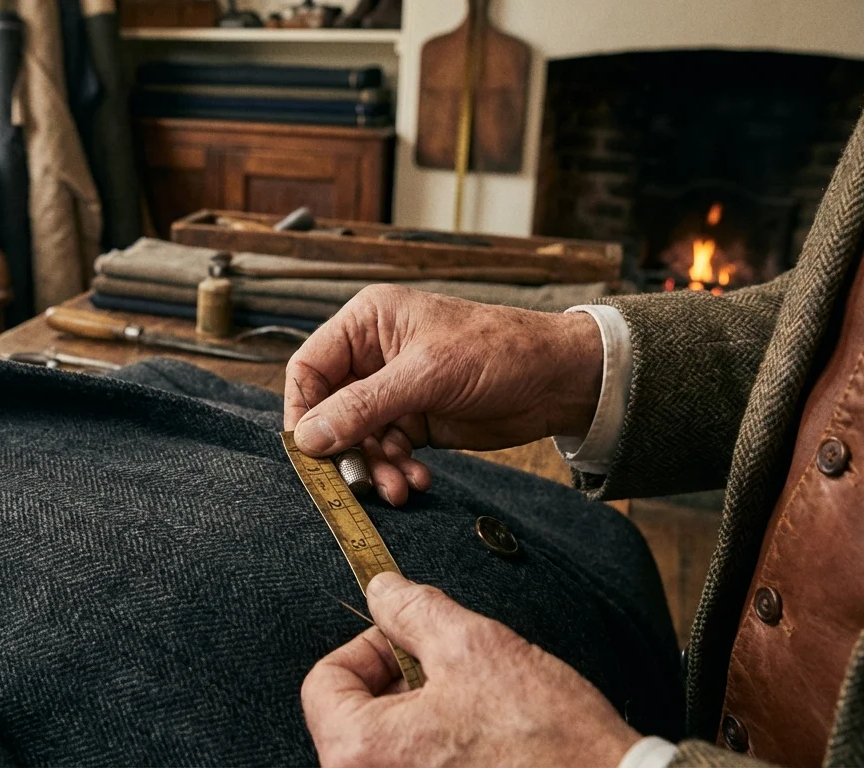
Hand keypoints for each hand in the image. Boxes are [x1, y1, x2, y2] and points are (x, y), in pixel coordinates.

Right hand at [283, 285, 602, 504]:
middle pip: (330, 410)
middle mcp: (373, 356)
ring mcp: (393, 391)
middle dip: (345, 449)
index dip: (303, 411)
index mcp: (367, 323)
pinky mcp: (414, 422)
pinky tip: (416, 481)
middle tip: (359, 481)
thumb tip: (307, 438)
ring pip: (358, 439)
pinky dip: (396, 470)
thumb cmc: (498, 351)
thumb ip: (363, 407)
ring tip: (397, 488)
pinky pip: (386, 452)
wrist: (560, 380)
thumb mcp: (426, 376)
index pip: (309, 368)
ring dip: (374, 467)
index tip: (308, 451)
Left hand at [301, 572, 640, 767]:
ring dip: (421, 713)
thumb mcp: (474, 646)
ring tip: (476, 705)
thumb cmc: (546, 738)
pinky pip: (416, 767)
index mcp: (358, 750)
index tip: (408, 640)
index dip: (367, 647)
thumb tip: (381, 591)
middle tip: (451, 670)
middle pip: (353, 715)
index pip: (324, 682)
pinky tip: (484, 739)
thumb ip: (412, 610)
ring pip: (388, 743)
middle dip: (398, 681)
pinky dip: (439, 747)